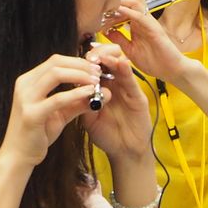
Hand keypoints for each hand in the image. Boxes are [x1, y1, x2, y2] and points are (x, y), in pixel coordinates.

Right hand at [0, 54, 101, 168]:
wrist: (18, 156)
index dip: (78, 61)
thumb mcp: (60, 113)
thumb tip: (100, 92)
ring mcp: (26, 99)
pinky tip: (89, 93)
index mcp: (28, 81)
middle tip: (99, 72)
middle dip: (81, 65)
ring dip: (80, 75)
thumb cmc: (38, 133)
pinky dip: (76, 93)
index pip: (55, 61)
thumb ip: (77, 102)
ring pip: (55, 74)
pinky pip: (57, 99)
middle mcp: (24, 85)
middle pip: (56, 63)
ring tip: (96, 80)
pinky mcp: (31, 114)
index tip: (96, 67)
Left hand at [81, 41, 152, 159]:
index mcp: (100, 87)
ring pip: (121, 64)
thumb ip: (81, 102)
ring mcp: (126, 88)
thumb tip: (69, 84)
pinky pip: (132, 81)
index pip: (93, 65)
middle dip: (98, 54)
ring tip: (100, 58)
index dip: (85, 60)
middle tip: (89, 58)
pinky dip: (127, 70)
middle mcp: (114, 84)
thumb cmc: (106, 134)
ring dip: (110, 58)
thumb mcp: (88, 117)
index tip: (75, 60)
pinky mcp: (138, 97)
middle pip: (108, 59)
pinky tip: (121, 63)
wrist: (124, 152)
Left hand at [101, 0, 189, 83]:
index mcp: (138, 23)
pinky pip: (140, 16)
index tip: (98, 5)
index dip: (112, 0)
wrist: (171, 71)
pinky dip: (128, 11)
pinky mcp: (154, 29)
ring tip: (107, 4)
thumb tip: (105, 30)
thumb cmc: (155, 62)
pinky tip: (118, 11)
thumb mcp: (130, 50)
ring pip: (136, 0)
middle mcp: (144, 19)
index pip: (126, 2)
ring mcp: (150, 23)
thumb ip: (119, 39)